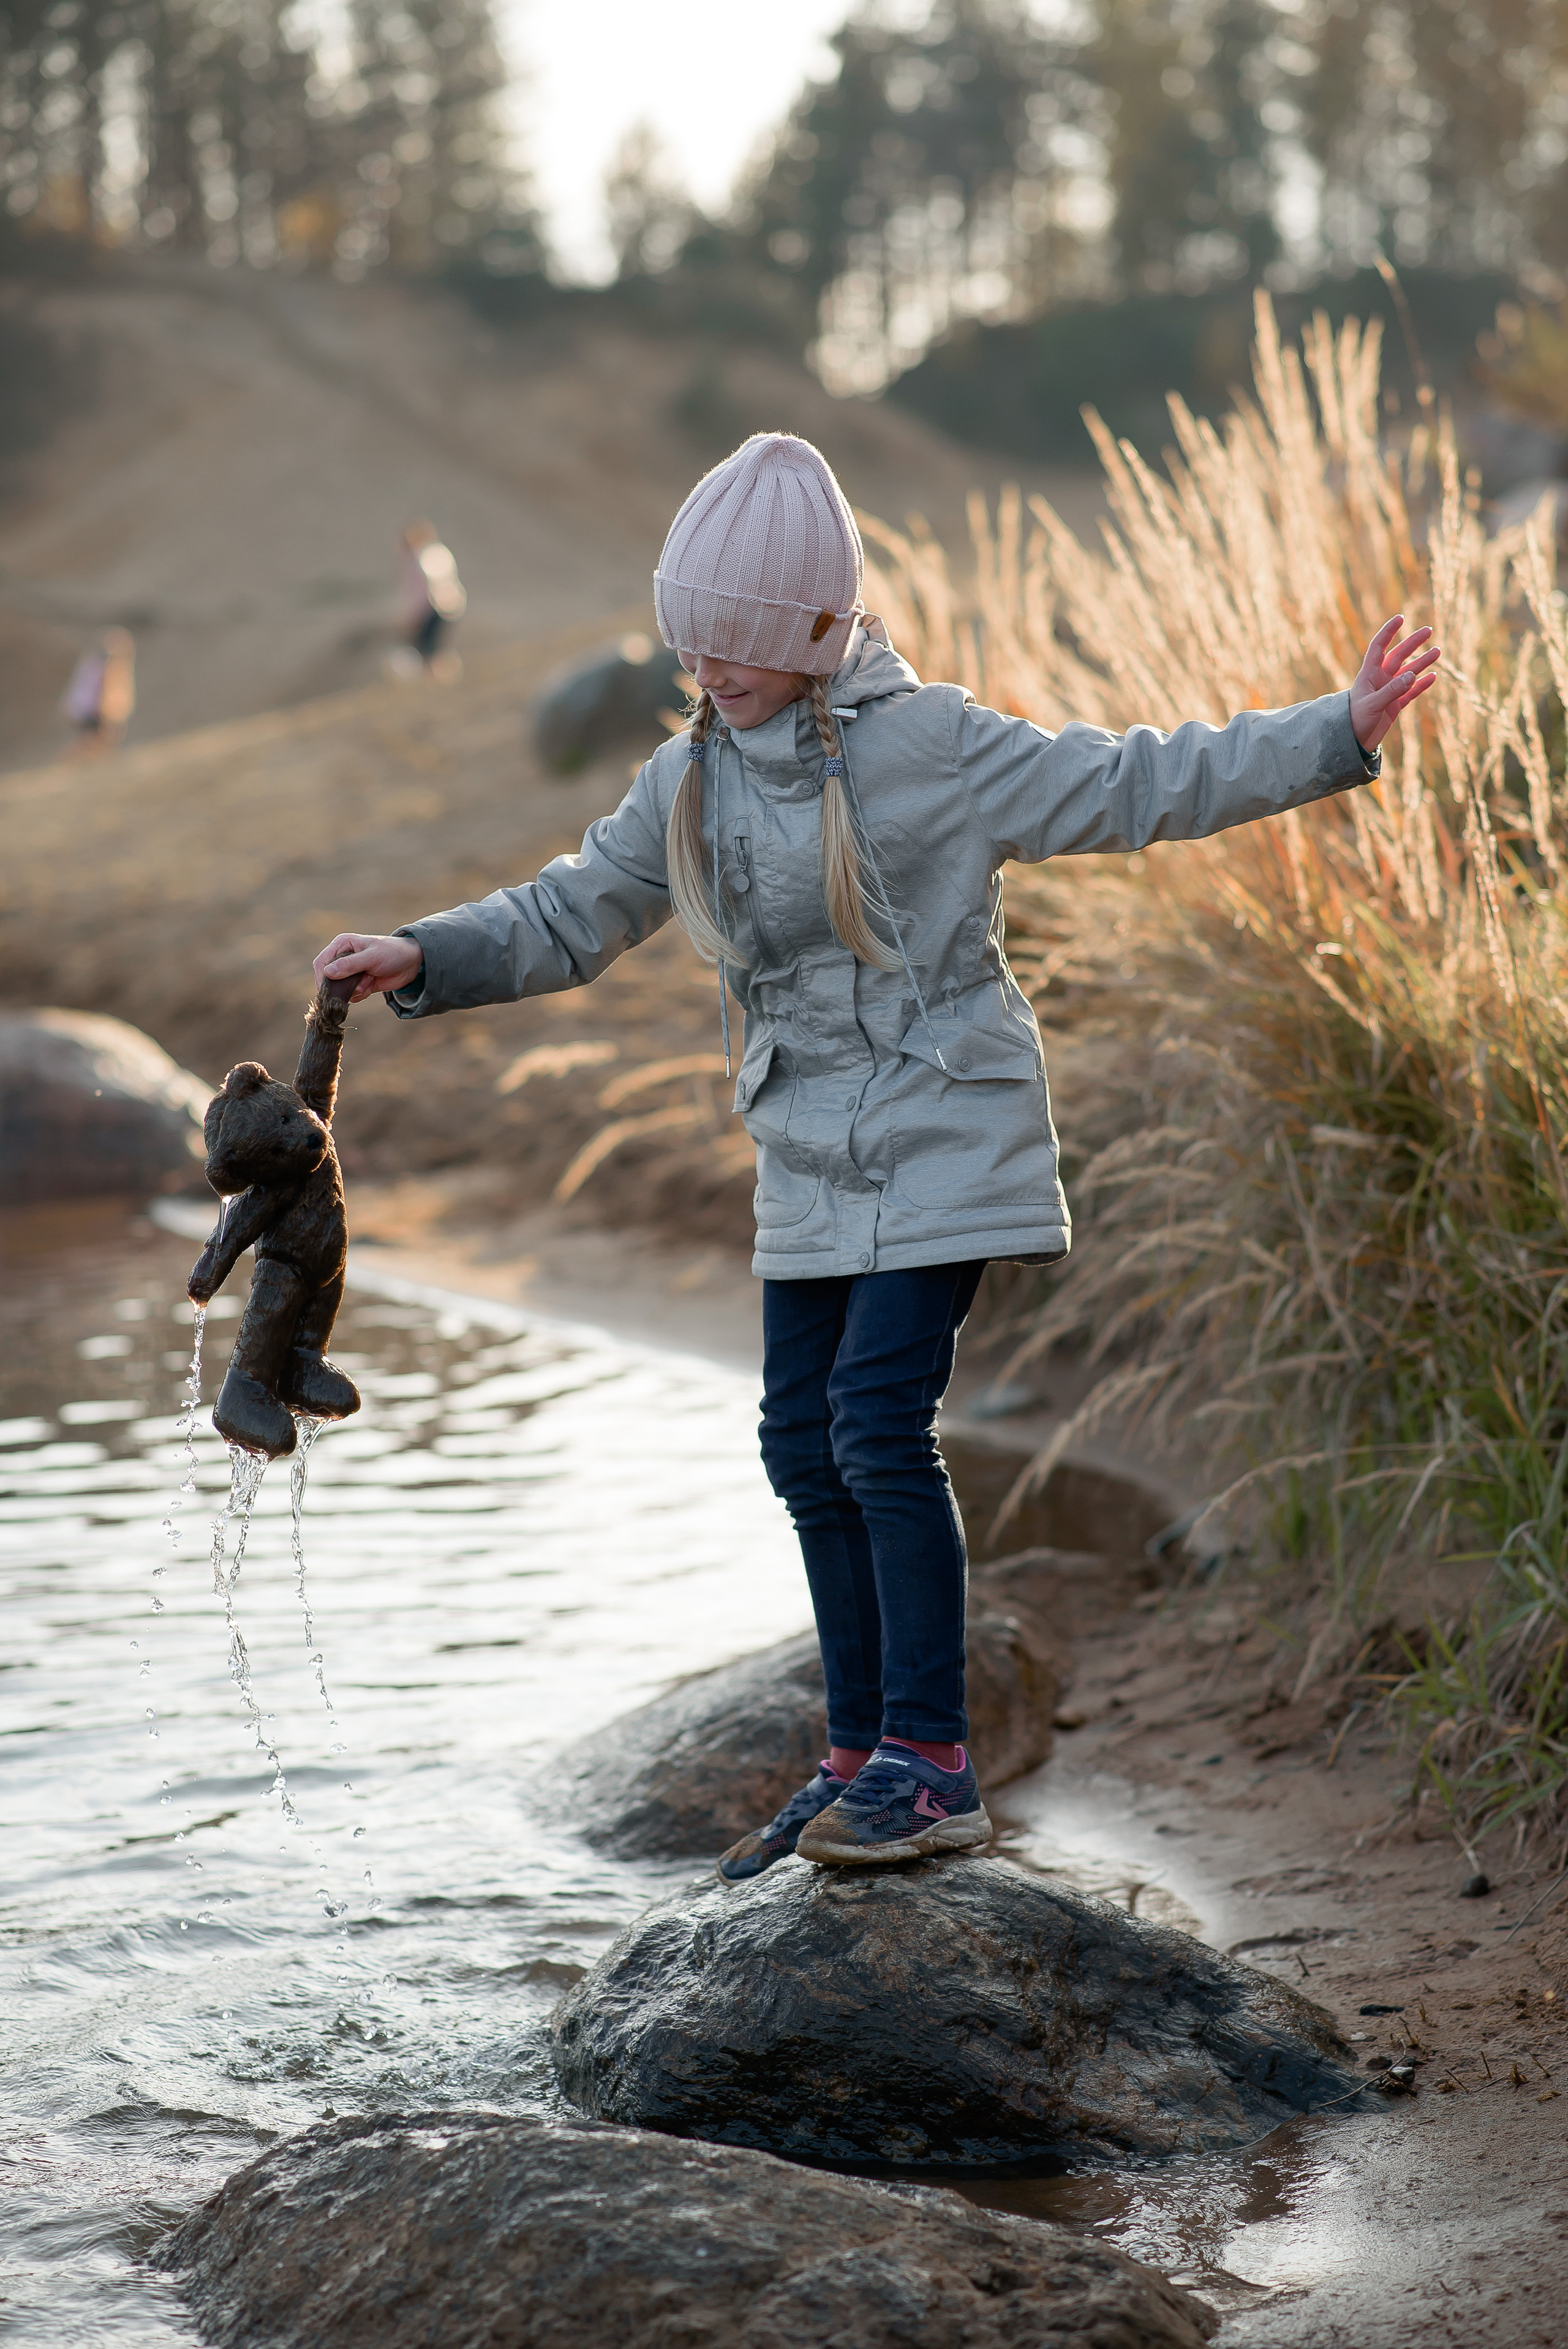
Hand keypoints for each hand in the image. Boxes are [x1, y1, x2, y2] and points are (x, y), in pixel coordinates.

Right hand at [313, 931, 423, 1004]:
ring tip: (369, 980)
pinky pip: (352, 995)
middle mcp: (343, 958)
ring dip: (355, 989)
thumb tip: (328, 973)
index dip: (321, 976)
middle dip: (340, 986)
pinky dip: (361, 994)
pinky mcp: (358, 984)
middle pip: (327, 978)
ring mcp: (350, 972)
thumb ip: (350, 965)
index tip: (327, 989)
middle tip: (354, 987)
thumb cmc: (391, 953)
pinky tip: (372, 985)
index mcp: (342, 945)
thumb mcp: (371, 957)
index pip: (321, 962)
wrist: (411, 963)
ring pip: (340, 989)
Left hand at [1348, 617, 1440, 752]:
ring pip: (1408, 672)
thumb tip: (1412, 674)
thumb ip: (1392, 690)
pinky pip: (1411, 692)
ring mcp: (1388, 692)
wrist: (1353, 743)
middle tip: (1429, 631)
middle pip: (1398, 656)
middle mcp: (1379, 680)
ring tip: (1437, 651)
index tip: (1401, 618)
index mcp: (1368, 674)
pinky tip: (1433, 676)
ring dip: (1422, 662)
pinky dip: (1421, 684)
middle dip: (1413, 643)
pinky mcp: (1394, 706)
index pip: (1379, 647)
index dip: (1388, 632)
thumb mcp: (1373, 705)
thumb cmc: (1355, 721)